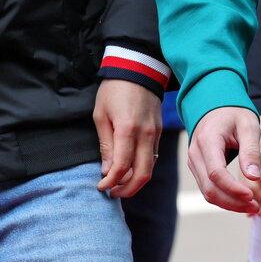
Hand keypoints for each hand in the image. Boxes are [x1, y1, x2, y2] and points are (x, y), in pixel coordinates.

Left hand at [93, 79, 162, 197]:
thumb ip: (106, 145)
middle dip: (127, 190)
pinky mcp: (159, 131)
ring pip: (150, 167)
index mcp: (128, 129)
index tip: (101, 186)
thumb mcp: (101, 115)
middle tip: (113, 193)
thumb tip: (108, 171)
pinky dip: (142, 167)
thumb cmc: (114, 90)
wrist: (138, 68)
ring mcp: (155, 133)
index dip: (111, 182)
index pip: (122, 167)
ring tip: (119, 183)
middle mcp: (145, 134)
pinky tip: (130, 168)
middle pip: (143, 174)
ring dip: (136, 180)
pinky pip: (153, 156)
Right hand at [187, 105, 260, 214]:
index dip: (233, 189)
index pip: (216, 173)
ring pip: (207, 192)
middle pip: (210, 188)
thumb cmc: (233, 113)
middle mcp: (195, 154)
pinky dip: (224, 198)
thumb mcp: (248, 125)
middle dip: (233, 202)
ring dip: (229, 203)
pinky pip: (208, 189)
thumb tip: (254, 178)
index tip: (252, 196)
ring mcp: (194, 162)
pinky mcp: (198, 168)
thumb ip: (250, 151)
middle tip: (255, 206)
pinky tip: (240, 200)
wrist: (215, 105)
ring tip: (251, 205)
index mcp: (207, 141)